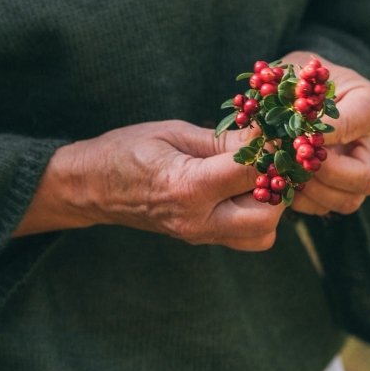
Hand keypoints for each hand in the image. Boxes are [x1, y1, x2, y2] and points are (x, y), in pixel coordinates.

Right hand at [14, 119, 286, 250]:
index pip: (253, 171)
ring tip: (257, 175)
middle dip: (279, 184)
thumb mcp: (173, 133)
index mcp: (188, 187)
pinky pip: (245, 237)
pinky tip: (243, 189)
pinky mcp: (201, 239)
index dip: (272, 148)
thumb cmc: (127, 151)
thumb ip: (222, 141)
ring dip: (270, 205)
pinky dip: (255, 215)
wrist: (91, 188)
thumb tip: (266, 136)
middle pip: (268, 215)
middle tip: (271, 158)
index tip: (276, 131)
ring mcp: (199, 235)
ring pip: (262, 235)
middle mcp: (197, 220)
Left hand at [281, 53, 369, 217]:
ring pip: (350, 200)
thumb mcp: (293, 72)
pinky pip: (325, 208)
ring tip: (283, 172)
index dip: (326, 133)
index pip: (359, 121)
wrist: (302, 91)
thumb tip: (258, 135)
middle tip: (296, 161)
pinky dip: (299, 201)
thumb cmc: (300, 77)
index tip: (296, 134)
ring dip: (311, 193)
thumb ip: (281, 96)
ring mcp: (360, 172)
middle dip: (328, 174)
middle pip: (369, 177)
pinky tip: (278, 181)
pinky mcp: (339, 190)